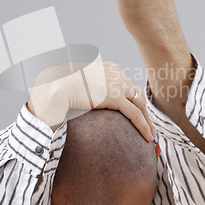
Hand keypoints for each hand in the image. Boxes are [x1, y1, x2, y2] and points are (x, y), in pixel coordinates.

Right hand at [27, 61, 155, 141]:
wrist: (55, 86)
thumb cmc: (59, 86)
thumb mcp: (76, 82)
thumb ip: (85, 88)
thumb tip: (81, 98)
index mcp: (107, 68)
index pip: (126, 84)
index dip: (133, 99)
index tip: (136, 112)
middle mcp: (115, 73)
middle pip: (136, 93)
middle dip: (144, 110)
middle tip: (148, 125)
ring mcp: (116, 84)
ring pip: (139, 103)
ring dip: (147, 120)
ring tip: (150, 135)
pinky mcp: (115, 97)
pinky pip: (134, 113)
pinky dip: (143, 125)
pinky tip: (147, 136)